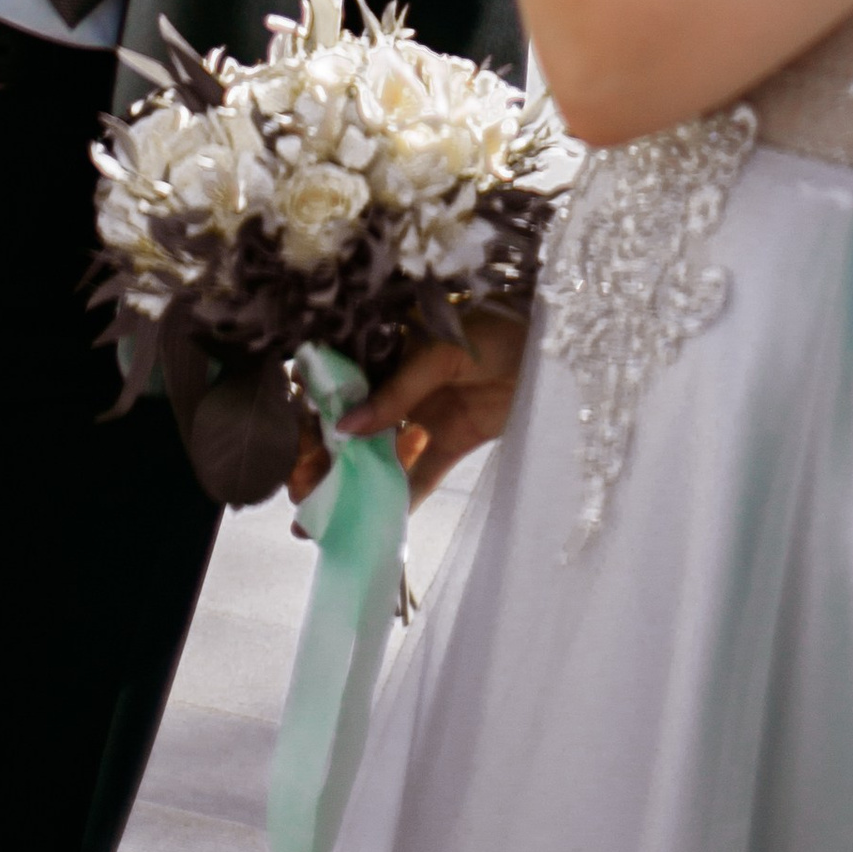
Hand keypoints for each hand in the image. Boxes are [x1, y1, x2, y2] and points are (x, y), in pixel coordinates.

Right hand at [288, 311, 528, 513]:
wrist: (559, 344)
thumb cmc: (502, 327)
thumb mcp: (445, 349)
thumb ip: (398, 389)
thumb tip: (345, 426)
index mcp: (393, 346)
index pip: (341, 382)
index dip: (313, 414)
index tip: (292, 447)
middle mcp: (403, 381)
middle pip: (354, 424)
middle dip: (324, 458)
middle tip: (301, 493)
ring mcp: (427, 412)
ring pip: (379, 453)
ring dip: (352, 483)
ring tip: (322, 517)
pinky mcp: (454, 440)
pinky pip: (422, 473)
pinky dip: (399, 498)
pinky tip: (373, 524)